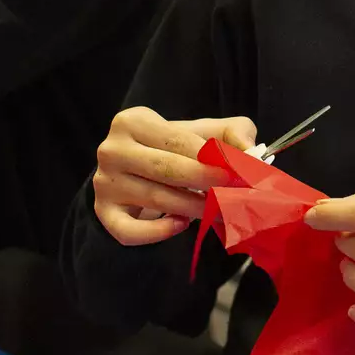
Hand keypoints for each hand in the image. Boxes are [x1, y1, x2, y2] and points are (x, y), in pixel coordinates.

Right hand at [92, 107, 255, 246]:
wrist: (138, 170)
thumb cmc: (176, 148)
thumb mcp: (204, 131)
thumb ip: (232, 134)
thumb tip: (251, 153)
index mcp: (132, 121)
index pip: (179, 142)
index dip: (213, 159)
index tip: (241, 174)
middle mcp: (111, 150)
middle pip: (167, 170)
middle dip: (207, 184)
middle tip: (235, 195)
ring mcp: (104, 183)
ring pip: (156, 200)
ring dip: (194, 210)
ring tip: (218, 211)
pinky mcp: (103, 213)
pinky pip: (130, 231)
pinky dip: (158, 233)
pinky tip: (180, 225)